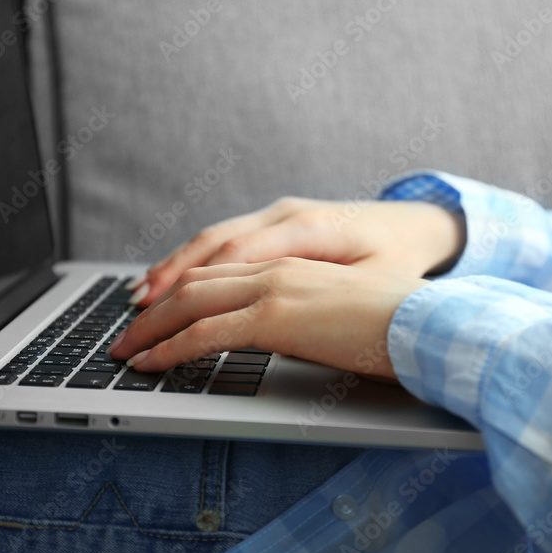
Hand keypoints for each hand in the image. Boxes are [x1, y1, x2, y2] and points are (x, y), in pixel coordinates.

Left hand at [110, 257, 428, 379]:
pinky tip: (150, 365)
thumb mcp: (343, 315)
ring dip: (151, 328)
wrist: (429, 324)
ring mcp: (275, 288)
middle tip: (126, 330)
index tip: (157, 310)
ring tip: (125, 352)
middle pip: (197, 281)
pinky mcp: (276, 316)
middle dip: (155, 308)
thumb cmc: (397, 326)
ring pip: (191, 302)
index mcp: (295, 264)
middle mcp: (279, 267)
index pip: (222, 272)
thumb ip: (311, 317)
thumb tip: (294, 337)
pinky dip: (170, 348)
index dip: (183, 289)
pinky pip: (206, 333)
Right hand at [129, 197, 462, 305]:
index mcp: (310, 230)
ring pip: (211, 240)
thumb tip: (278, 323)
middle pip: (212, 251)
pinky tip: (168, 280)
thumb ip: (328, 300)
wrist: (421, 224)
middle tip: (130, 330)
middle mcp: (286, 215)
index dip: (192, 303)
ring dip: (171, 272)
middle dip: (167, 292)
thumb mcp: (379, 287)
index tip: (162, 339)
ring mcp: (278, 213)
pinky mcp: (276, 220)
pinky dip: (191, 260)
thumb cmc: (402, 262)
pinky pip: (223, 238)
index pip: (234, 264)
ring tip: (136, 304)